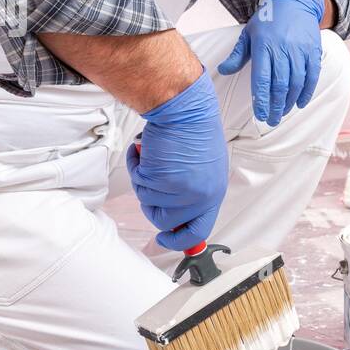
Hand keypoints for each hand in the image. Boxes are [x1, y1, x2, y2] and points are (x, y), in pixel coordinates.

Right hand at [125, 71, 228, 251]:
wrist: (185, 108)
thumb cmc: (193, 131)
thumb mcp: (203, 169)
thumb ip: (192, 193)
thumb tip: (175, 217)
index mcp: (213, 194)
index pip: (198, 231)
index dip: (178, 241)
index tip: (164, 239)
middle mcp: (200, 196)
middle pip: (165, 221)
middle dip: (151, 205)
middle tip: (149, 183)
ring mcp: (181, 191)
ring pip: (148, 201)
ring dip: (143, 180)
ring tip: (152, 158)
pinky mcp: (162, 180)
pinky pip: (139, 182)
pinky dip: (136, 166)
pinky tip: (145, 150)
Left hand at [217, 0, 324, 125]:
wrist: (294, 1)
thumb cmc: (268, 20)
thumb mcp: (248, 34)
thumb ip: (237, 55)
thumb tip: (223, 71)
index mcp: (264, 46)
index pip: (262, 79)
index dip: (261, 99)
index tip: (259, 115)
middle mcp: (282, 49)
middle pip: (280, 85)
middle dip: (275, 106)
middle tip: (271, 120)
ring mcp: (299, 50)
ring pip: (296, 83)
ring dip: (289, 101)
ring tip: (282, 112)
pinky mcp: (313, 51)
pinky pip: (312, 76)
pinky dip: (307, 92)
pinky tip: (300, 103)